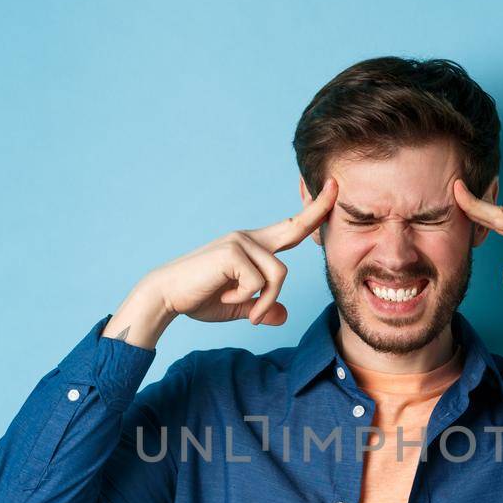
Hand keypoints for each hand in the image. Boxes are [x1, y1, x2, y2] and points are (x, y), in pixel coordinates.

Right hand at [109, 178, 337, 345]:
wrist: (166, 296)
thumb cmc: (199, 299)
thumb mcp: (238, 307)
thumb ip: (261, 308)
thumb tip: (283, 316)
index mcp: (252, 246)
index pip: (289, 229)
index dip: (313, 213)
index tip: (332, 190)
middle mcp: (248, 238)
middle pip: (294, 230)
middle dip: (318, 209)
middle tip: (336, 187)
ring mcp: (240, 242)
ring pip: (278, 275)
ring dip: (265, 301)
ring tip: (248, 313)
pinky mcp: (232, 252)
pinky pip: (259, 283)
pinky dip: (247, 300)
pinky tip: (225, 298)